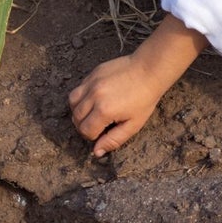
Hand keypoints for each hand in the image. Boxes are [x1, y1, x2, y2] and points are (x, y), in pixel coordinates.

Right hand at [68, 16, 203, 157]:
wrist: (149, 70)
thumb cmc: (144, 99)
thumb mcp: (133, 124)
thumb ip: (114, 140)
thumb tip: (97, 152)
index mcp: (104, 111)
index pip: (86, 131)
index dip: (93, 136)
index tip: (103, 132)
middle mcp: (94, 96)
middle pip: (76, 118)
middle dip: (84, 125)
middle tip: (98, 125)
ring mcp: (91, 83)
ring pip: (72, 102)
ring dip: (78, 111)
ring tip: (92, 112)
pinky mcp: (93, 73)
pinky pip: (78, 88)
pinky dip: (81, 97)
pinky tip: (95, 99)